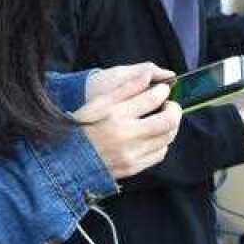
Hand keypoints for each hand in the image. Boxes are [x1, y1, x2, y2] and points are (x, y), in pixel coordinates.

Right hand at [76, 65, 182, 179]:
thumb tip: (149, 76)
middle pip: (168, 121)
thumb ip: (126, 89)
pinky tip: (152, 136)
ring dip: (170, 126)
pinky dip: (161, 143)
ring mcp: (131, 153)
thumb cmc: (82, 126)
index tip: (162, 90)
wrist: (68, 159)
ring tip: (160, 119)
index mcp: (116, 114)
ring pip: (167, 137)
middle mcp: (126, 135)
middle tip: (169, 105)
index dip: (163, 91)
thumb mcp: (98, 102)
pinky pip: (160, 153)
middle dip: (174, 110)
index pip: (153, 98)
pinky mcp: (133, 167)